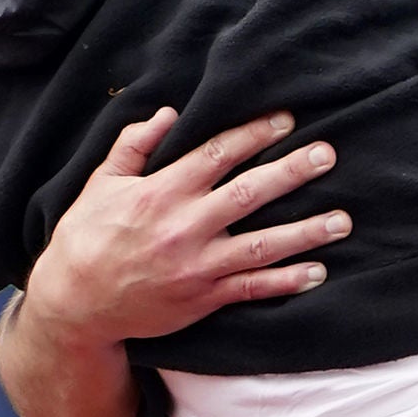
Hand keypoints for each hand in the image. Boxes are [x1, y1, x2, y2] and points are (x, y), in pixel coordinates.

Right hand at [23, 107, 349, 348]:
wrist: (75, 302)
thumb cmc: (85, 237)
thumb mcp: (101, 183)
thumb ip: (133, 146)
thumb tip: (168, 113)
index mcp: (162, 190)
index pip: (219, 153)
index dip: (255, 134)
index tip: (287, 120)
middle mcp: (186, 225)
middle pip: (251, 192)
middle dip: (293, 171)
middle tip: (328, 154)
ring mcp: (198, 264)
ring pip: (263, 244)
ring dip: (307, 231)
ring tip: (343, 221)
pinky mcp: (203, 298)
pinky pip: (253, 288)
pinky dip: (287, 282)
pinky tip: (318, 271)